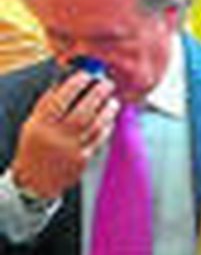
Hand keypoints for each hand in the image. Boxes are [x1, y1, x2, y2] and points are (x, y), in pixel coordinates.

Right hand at [11, 72, 116, 199]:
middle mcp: (56, 137)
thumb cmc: (34, 146)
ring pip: (95, 125)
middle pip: (82, 111)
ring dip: (107, 110)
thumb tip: (66, 81)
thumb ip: (47, 103)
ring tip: (112, 100)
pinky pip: (99, 139)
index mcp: (40, 125)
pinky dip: (106, 126)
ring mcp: (71, 149)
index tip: (86, 74)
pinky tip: (110, 118)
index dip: (75, 85)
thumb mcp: (33, 123)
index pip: (60, 100)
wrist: (36, 180)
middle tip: (107, 83)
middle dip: (97, 94)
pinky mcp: (83, 159)